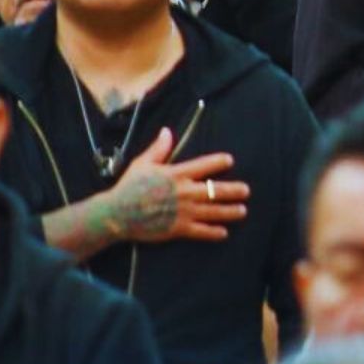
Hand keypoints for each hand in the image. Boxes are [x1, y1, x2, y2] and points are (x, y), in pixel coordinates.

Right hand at [107, 128, 250, 242]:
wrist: (117, 214)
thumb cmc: (129, 187)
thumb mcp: (143, 164)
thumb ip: (158, 148)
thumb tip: (167, 131)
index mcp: (176, 174)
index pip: (203, 166)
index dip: (218, 162)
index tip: (230, 160)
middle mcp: (184, 192)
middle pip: (215, 190)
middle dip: (233, 190)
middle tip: (246, 190)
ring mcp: (183, 212)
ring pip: (213, 211)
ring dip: (230, 211)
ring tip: (242, 211)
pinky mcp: (178, 229)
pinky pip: (201, 231)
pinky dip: (214, 232)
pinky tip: (224, 232)